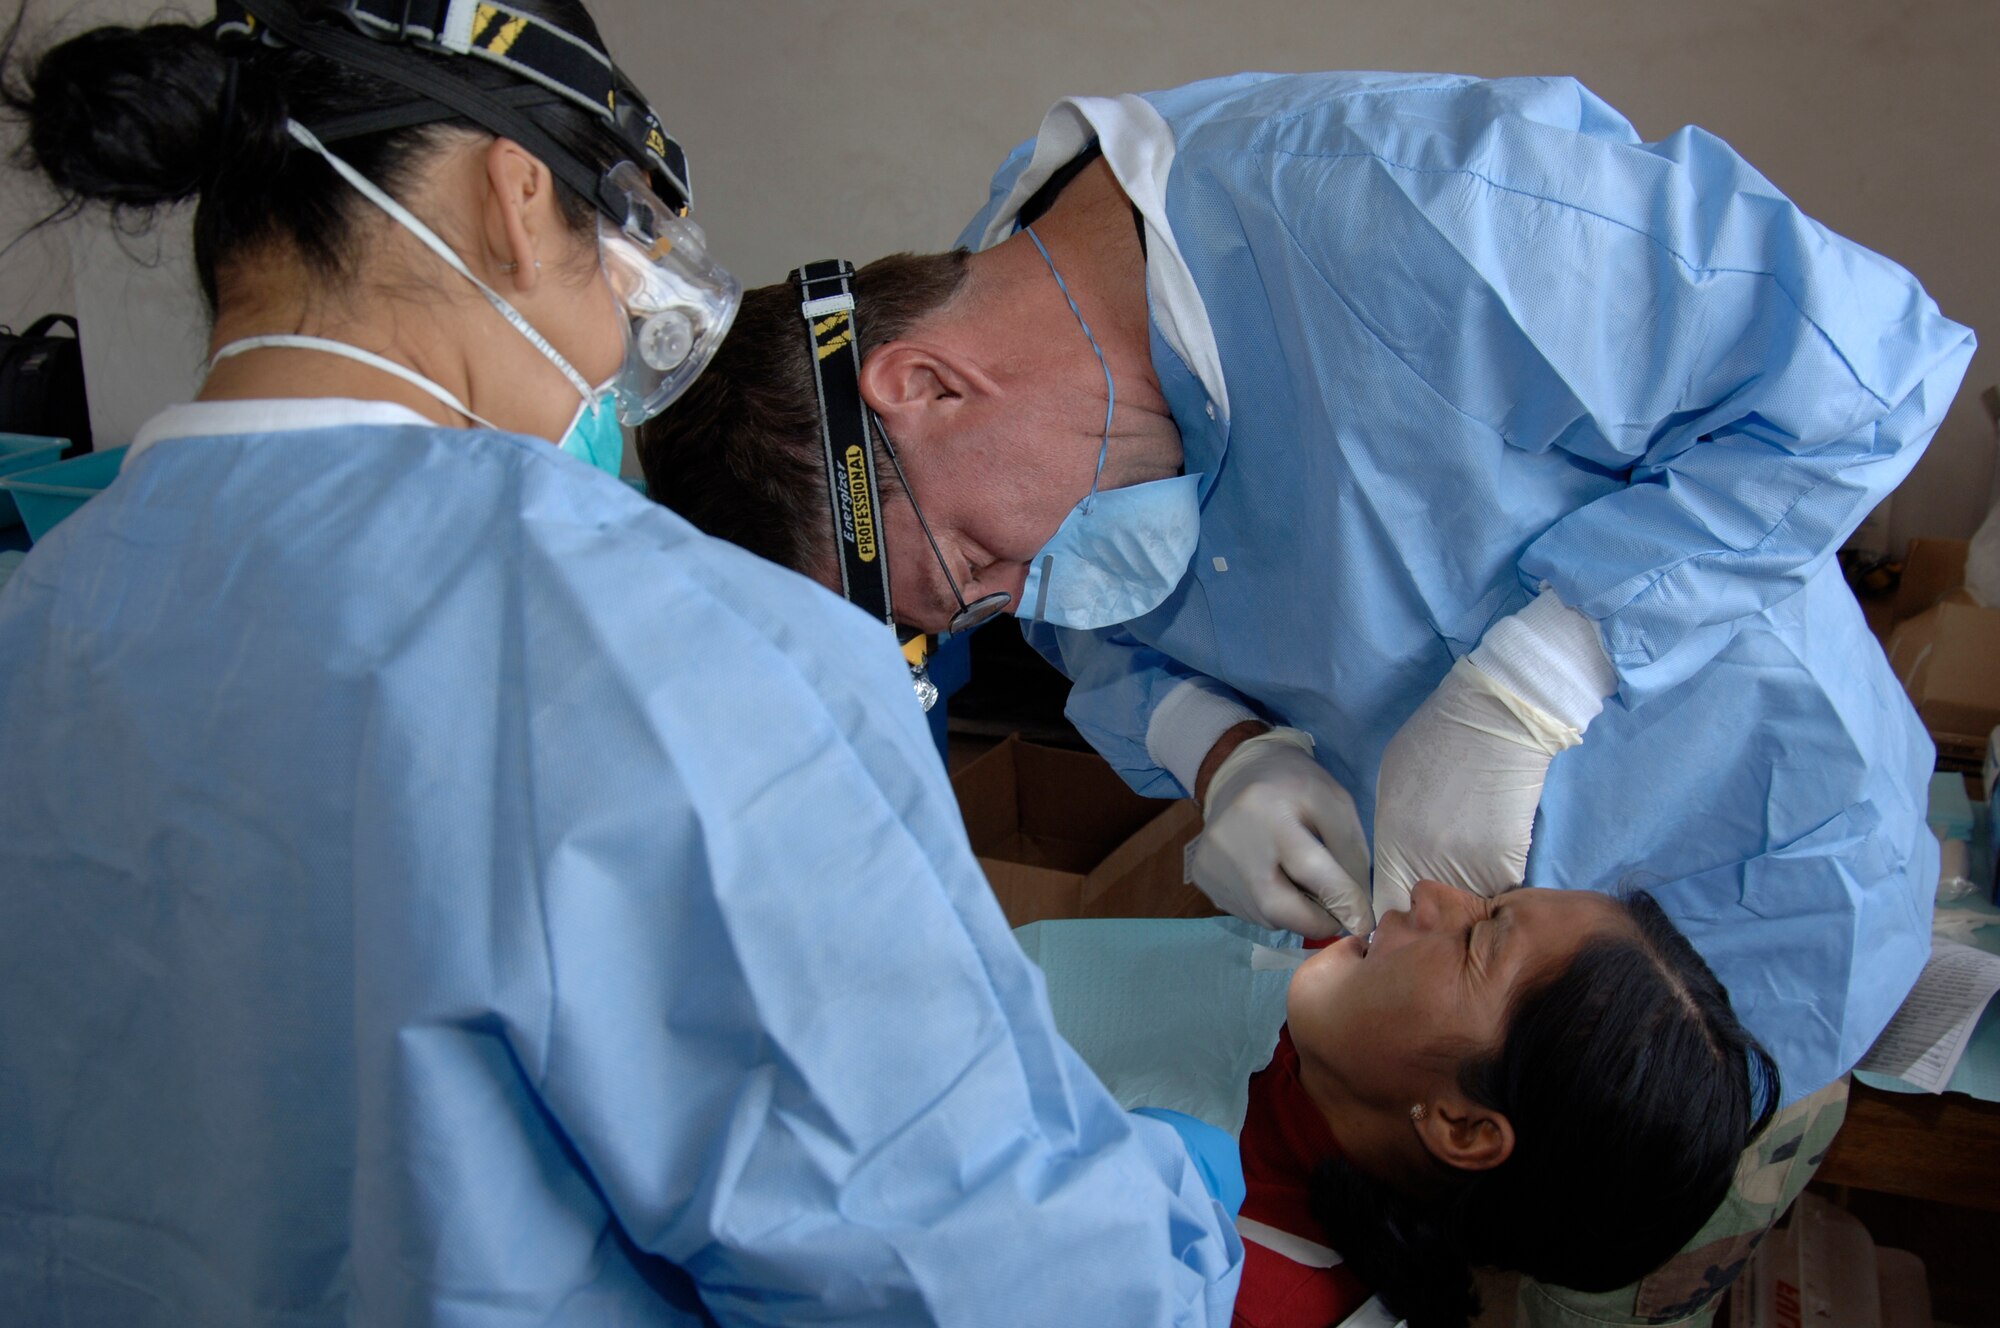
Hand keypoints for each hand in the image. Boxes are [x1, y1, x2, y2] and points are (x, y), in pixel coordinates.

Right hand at [1189, 728, 1371, 939]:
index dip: (1343, 902)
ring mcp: (1212, 862)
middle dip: (1317, 922)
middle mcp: (1232, 840)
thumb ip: (1350, 853)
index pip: (1310, 870)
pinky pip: (1246, 910)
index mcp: (1268, 810)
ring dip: (1294, 912)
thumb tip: (1355, 910)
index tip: (1364, 922)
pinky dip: (1271, 906)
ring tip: (1302, 884)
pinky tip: (1274, 877)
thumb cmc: (1294, 785)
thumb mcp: (1334, 803)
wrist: (1237, 771)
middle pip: (1279, 907)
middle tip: (1338, 915)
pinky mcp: (1203, 876)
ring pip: (1265, 915)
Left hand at [1371, 658, 1578, 917]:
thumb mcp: (1393, 791)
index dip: (1394, 917)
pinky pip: (1496, 894)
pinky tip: (1493, 859)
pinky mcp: (1506, 865)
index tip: (1404, 916)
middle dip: (1430, 918)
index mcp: (1393, 847)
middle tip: (1440, 902)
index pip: (1384, 909)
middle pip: (1425, 919)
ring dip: (1466, 906)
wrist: (1493, 719)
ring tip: (1469, 882)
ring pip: (1464, 912)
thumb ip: (1394, 839)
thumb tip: (1399, 871)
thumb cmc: (1436, 743)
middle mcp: (1425, 867)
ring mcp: (1467, 870)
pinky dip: (1495, 885)